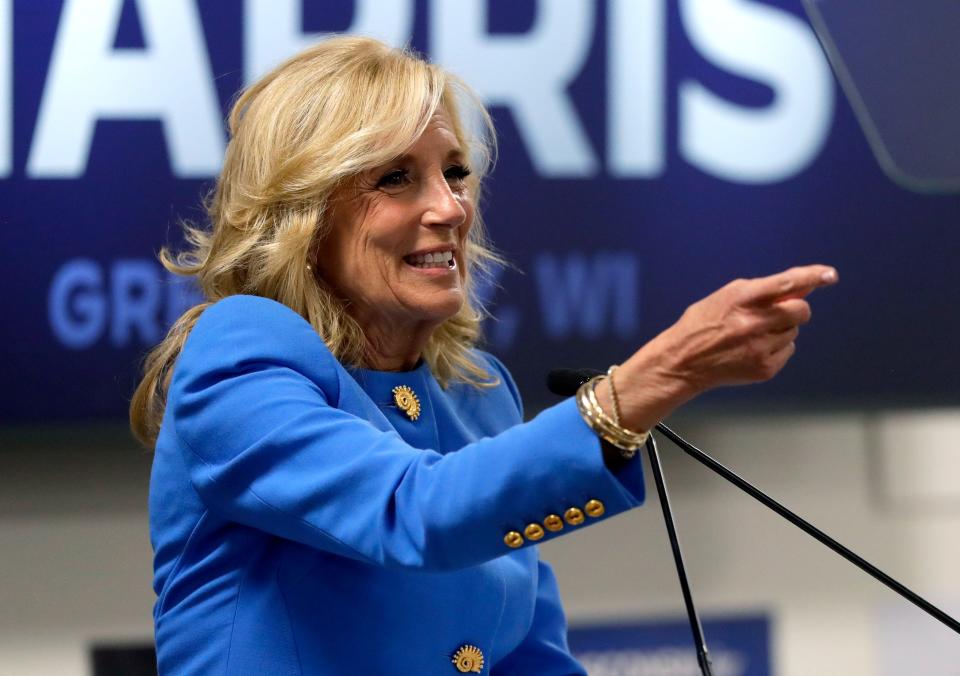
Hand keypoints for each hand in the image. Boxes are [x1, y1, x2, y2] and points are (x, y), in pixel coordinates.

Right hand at [660, 264, 837, 390]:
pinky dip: (777, 349)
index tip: (830, 274)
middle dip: (795, 309)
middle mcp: (752, 323)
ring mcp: (759, 348)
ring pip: (794, 331)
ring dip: (781, 330)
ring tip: (753, 335)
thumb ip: (765, 290)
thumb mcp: (727, 297)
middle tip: (779, 313)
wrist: (683, 361)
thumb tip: (804, 284)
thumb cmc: (704, 324)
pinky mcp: (764, 369)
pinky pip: (788, 351)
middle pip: (800, 310)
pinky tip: (753, 350)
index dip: (811, 276)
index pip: (785, 283)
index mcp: (741, 299)